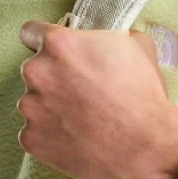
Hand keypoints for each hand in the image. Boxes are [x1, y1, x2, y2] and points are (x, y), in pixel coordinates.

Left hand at [17, 19, 177, 178]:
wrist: (147, 146)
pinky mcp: (30, 139)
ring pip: (33, 102)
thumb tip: (103, 39)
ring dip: (50, 108)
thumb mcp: (136, 46)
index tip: (57, 55)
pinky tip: (76, 138)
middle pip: (34, 70)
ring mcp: (31, 108)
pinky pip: (34, 132)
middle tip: (81, 93)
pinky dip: (51, 135)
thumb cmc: (144, 95)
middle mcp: (37, 73)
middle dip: (53, 78)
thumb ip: (106, 37)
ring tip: (81, 120)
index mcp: (58, 44)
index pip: (30, 33)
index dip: (44, 42)